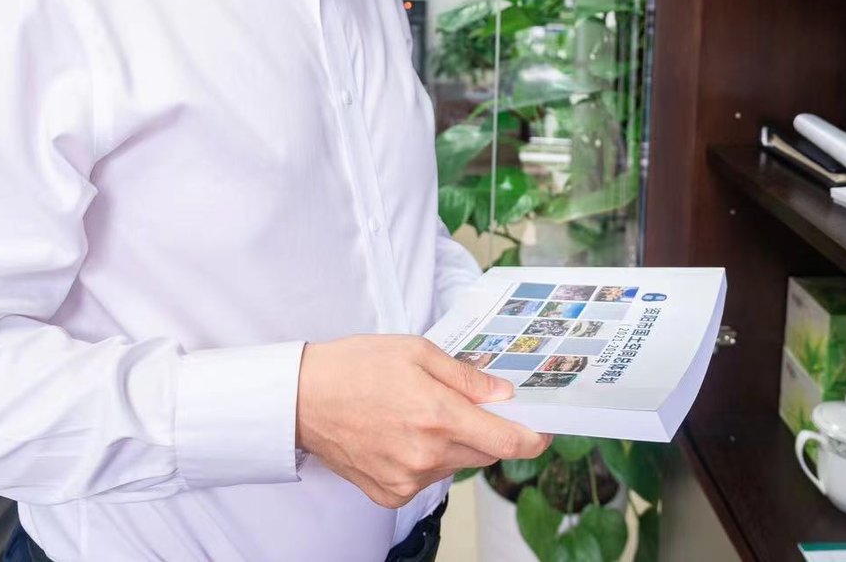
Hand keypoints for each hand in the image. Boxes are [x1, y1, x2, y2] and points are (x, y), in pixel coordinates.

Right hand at [295, 335, 551, 507]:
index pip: (508, 441)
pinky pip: (427, 478)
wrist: (302, 398)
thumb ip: (466, 377)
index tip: (543, 429)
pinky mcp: (390, 493)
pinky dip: (426, 459)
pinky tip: (401, 434)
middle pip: (484, 453)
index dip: (534, 437)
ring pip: (455, 465)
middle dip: (485, 430)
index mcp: (437, 415)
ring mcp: (407, 479)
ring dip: (453, 443)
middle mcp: (426, 455)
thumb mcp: (416, 351)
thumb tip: (504, 395)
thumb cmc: (355, 366)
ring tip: (419, 413)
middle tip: (463, 404)